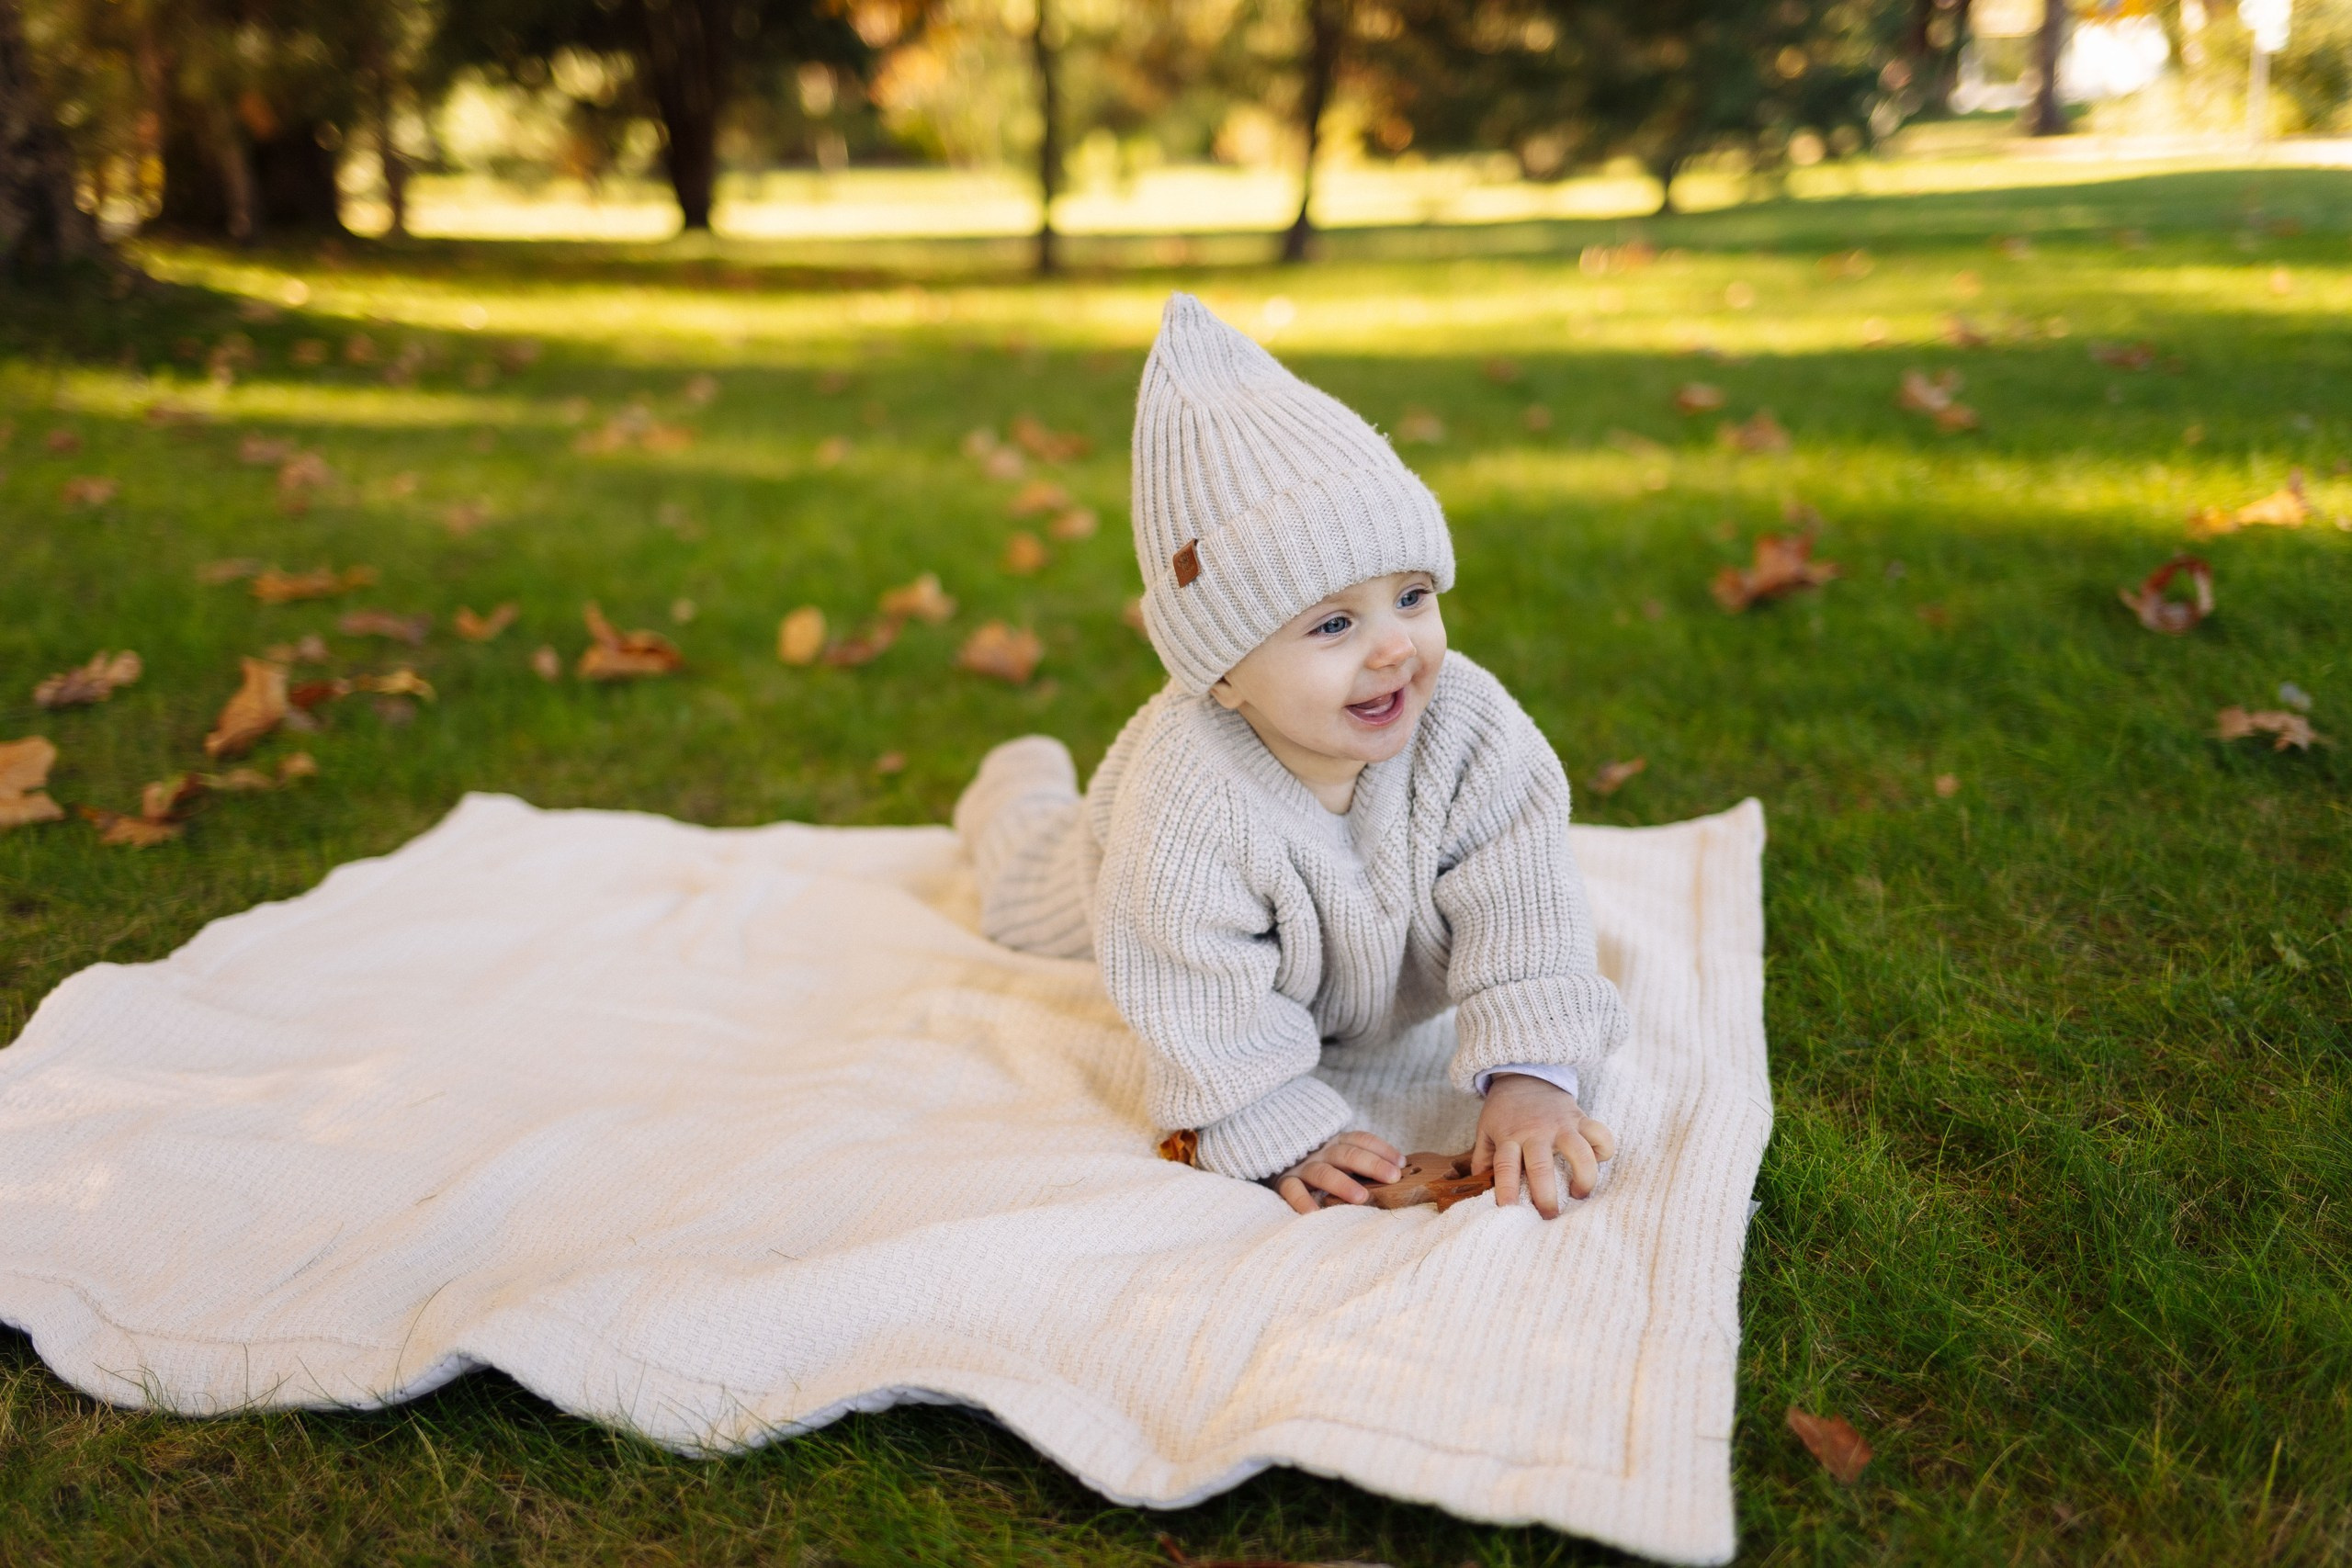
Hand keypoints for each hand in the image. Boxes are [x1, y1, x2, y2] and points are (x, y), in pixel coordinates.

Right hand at [1272, 1131, 1402, 1214]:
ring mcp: (1303, 1168)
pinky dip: (1303, 1201)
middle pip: (1347, 1154)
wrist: (1278, 1165)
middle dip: (1372, 1164)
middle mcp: (1321, 1153)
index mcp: (1337, 1144)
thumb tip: (1399, 1176)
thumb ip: (1363, 1167)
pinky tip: (1315, 1214)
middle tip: (1392, 1178)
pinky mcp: (1285, 1183)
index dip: (1382, 1149)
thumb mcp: (1341, 1162)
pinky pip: (1293, 1190)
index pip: (1361, 1140)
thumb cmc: (1322, 1170)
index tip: (1401, 1164)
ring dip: (1343, 1183)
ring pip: (1323, 1172)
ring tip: (1361, 1198)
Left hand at [1472, 1074, 1615, 1217]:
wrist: (1524, 1075)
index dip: (1506, 1190)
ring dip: (1583, 1177)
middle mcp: (1536, 1132)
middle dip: (1546, 1196)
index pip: (1505, 1167)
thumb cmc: (1504, 1111)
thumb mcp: (1486, 1130)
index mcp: (1509, 1137)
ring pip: (1580, 1152)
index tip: (1508, 1210)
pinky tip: (1596, 1162)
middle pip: (1542, 1166)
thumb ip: (1483, 1158)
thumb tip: (1480, 1187)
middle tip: (1549, 1215)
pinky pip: (1601, 1134)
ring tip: (1578, 1193)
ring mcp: (1561, 1125)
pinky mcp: (1580, 1118)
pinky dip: (1604, 1150)